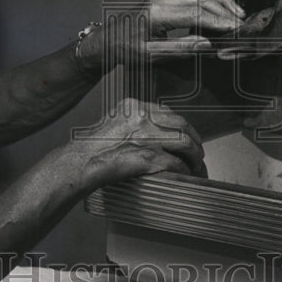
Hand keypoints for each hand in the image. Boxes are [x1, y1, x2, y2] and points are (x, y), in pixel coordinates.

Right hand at [71, 97, 206, 189]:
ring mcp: (147, 137)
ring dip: (194, 157)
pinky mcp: (148, 157)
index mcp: (135, 107)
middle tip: (198, 150)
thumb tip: (155, 126)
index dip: (183, 125)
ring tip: (197, 165)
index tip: (188, 133)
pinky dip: (184, 170)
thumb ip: (135, 120)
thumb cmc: (94, 145)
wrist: (83, 161)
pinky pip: (175, 163)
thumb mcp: (115, 121)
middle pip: (181, 125)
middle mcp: (143, 118)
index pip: (168, 112)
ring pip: (184, 144)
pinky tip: (186, 175)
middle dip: (194, 139)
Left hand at [77, 0, 245, 68]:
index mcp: (157, 13)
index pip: (195, 13)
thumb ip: (178, 49)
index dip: (218, 21)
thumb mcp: (149, 55)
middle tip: (243, 23)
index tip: (235, 29)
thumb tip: (206, 44)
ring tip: (239, 12)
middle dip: (225, 10)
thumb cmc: (124, 49)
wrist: (107, 40)